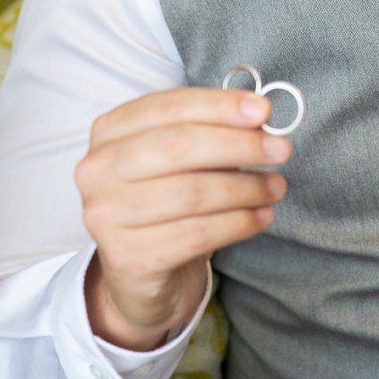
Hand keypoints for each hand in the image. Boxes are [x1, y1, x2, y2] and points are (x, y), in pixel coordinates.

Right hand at [75, 86, 290, 350]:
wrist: (140, 273)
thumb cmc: (166, 199)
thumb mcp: (181, 157)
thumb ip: (212, 131)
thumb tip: (260, 120)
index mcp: (110, 129)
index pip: (170, 106)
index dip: (220, 105)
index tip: (263, 110)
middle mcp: (98, 169)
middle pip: (179, 147)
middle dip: (239, 145)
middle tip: (281, 149)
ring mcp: (106, 214)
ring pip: (191, 193)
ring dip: (246, 188)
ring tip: (276, 187)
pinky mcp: (127, 257)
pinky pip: (196, 234)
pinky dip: (238, 223)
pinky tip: (260, 217)